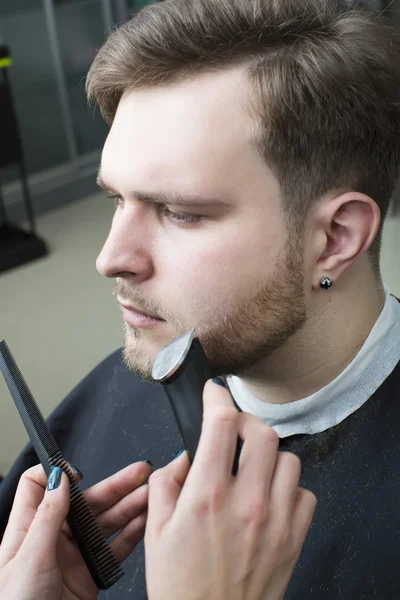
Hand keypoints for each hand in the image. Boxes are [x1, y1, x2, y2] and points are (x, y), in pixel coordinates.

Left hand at [0, 460, 151, 599]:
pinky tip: (145, 521)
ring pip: (106, 522)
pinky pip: (115, 548)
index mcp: (28, 528)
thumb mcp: (27, 557)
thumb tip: (59, 478)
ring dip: (129, 506)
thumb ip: (47, 516)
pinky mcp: (89, 575)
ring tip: (151, 494)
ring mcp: (73, 555)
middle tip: (139, 474)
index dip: (60, 473)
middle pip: (86, 501)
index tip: (80, 473)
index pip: (41, 485)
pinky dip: (132, 533)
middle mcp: (53, 538)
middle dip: (114, 485)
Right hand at [145, 379, 316, 599]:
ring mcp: (275, 520)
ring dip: (269, 456)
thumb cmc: (181, 587)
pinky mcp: (294, 538)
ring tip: (252, 470)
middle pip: (263, 433)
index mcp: (207, 497)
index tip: (214, 393)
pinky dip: (288, 488)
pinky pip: (304, 493)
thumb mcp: (156, 531)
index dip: (217, 398)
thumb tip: (185, 457)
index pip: (221, 425)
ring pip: (288, 459)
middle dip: (246, 422)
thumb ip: (166, 483)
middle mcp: (246, 504)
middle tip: (234, 431)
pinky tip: (270, 498)